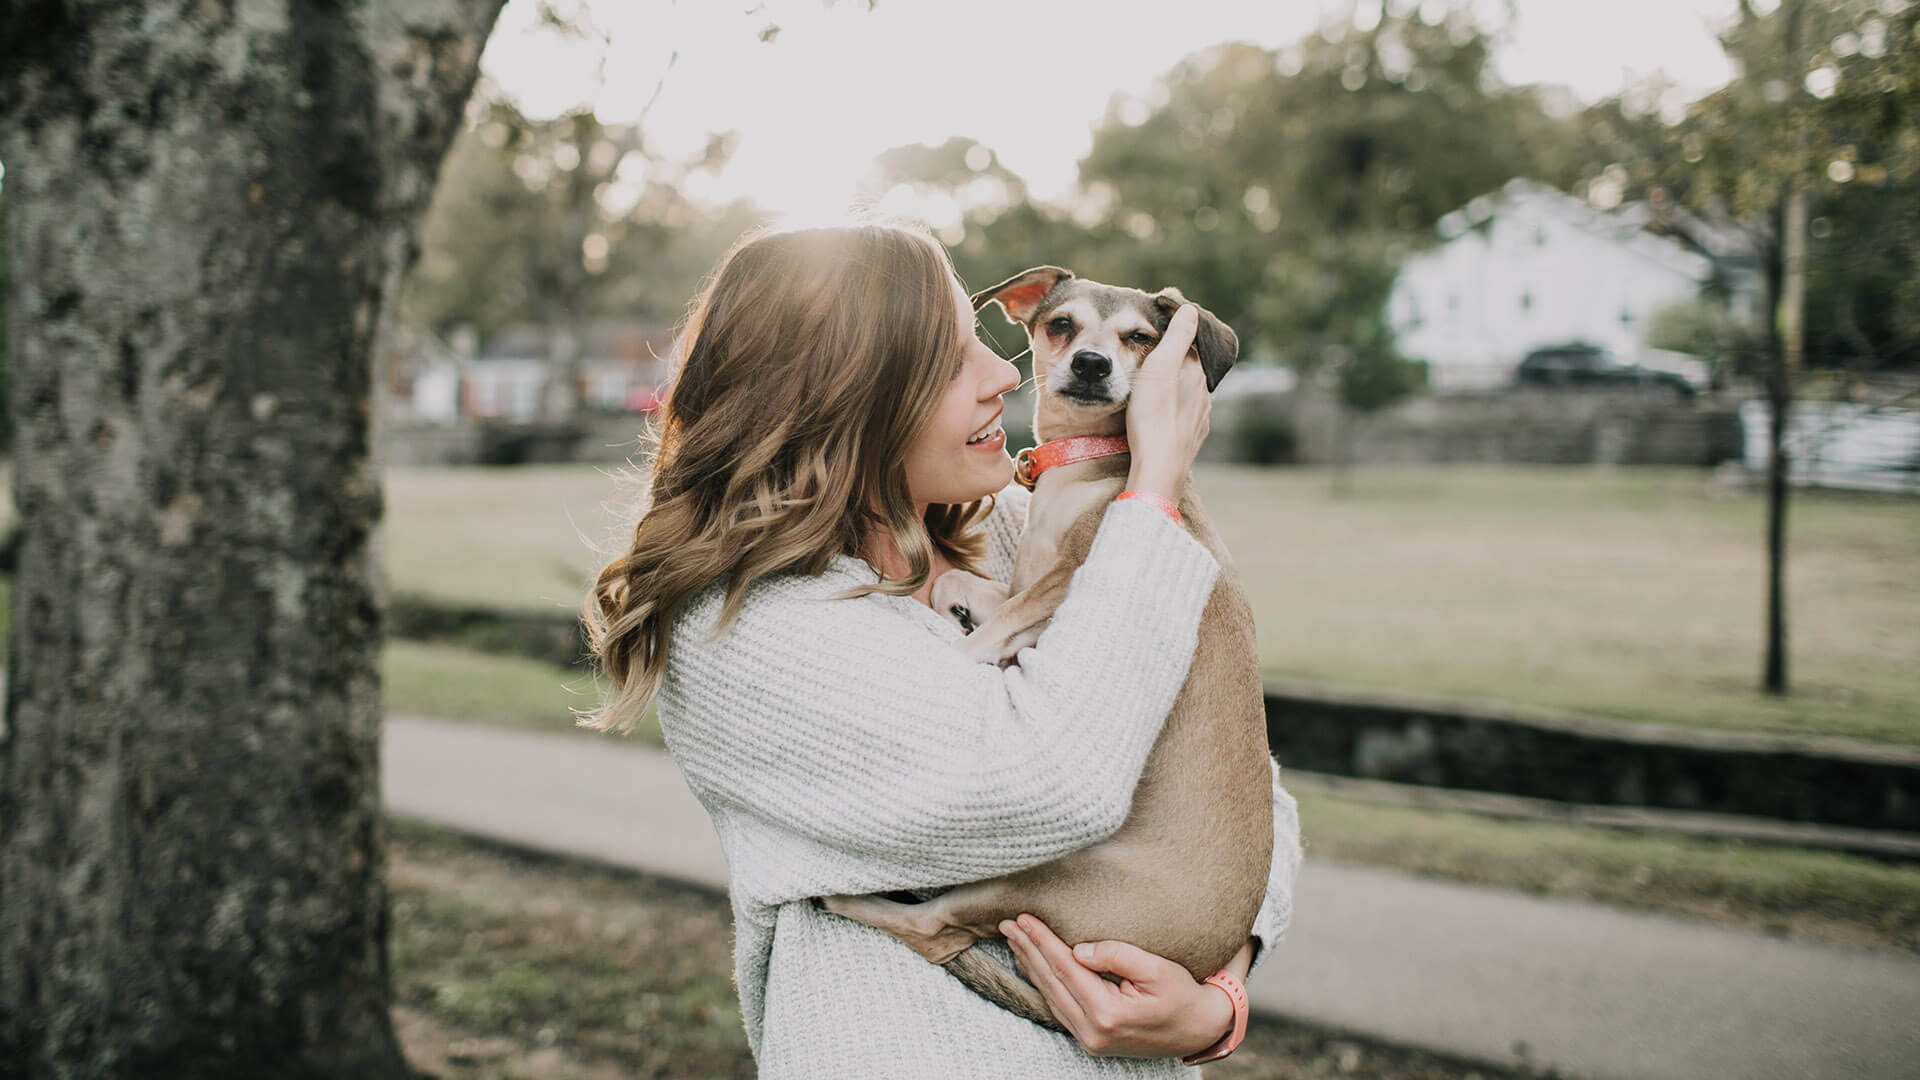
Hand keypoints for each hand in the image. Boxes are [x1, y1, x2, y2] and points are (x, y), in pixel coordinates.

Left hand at [999, 913, 1237, 1058]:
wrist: (1199, 1031)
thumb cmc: (1183, 996)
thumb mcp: (1157, 969)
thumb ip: (1117, 955)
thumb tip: (1079, 949)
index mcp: (1107, 1014)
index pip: (1064, 968)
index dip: (1042, 940)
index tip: (1024, 917)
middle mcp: (1092, 1031)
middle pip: (1051, 982)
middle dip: (1027, 950)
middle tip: (1006, 924)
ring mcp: (1090, 1040)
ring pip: (1050, 996)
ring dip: (1031, 965)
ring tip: (1014, 940)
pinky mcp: (1092, 1039)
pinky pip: (1059, 1007)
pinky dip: (1044, 983)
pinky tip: (1034, 966)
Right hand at [1123, 304, 1210, 503]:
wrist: (1159, 465)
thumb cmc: (1153, 414)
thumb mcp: (1160, 366)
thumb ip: (1178, 336)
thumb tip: (1191, 309)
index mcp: (1197, 372)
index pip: (1193, 345)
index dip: (1179, 336)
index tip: (1163, 332)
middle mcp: (1204, 393)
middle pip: (1193, 369)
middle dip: (1179, 362)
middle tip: (1156, 358)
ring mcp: (1201, 417)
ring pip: (1191, 394)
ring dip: (1178, 387)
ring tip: (1158, 386)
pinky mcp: (1192, 437)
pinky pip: (1187, 416)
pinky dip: (1177, 409)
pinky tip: (1166, 413)